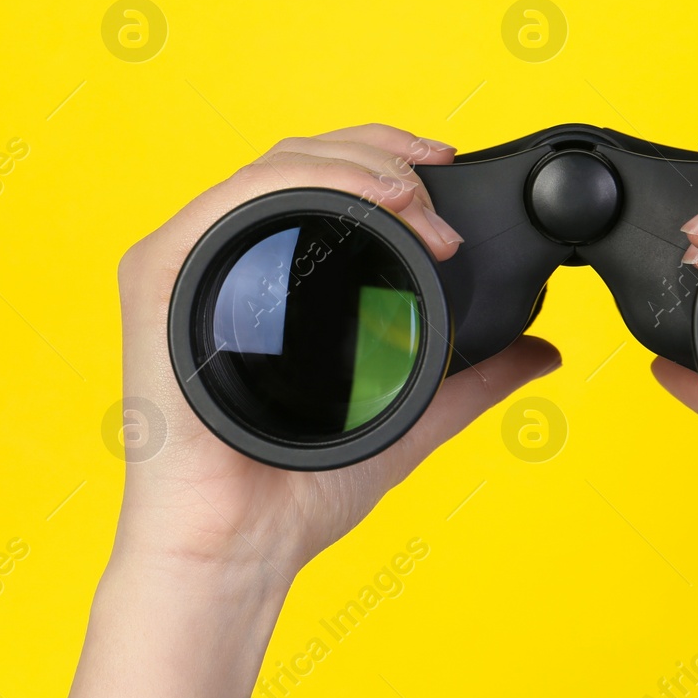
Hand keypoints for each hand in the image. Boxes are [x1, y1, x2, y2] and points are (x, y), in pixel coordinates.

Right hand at [113, 121, 560, 578]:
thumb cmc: (297, 493)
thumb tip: (540, 353)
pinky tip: (366, 197)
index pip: (323, 181)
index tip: (446, 170)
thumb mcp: (411, 418)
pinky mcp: (157, 272)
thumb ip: (473, 382)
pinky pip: (231, 197)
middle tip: (437, 185)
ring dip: (352, 161)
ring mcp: (187, 262)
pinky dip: (302, 178)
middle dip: (380, 154)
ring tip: (412, 194)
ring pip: (270, 165)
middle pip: (299, 158)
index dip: (386, 160)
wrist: (240, 544)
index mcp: (265, 277)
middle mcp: (222, 258)